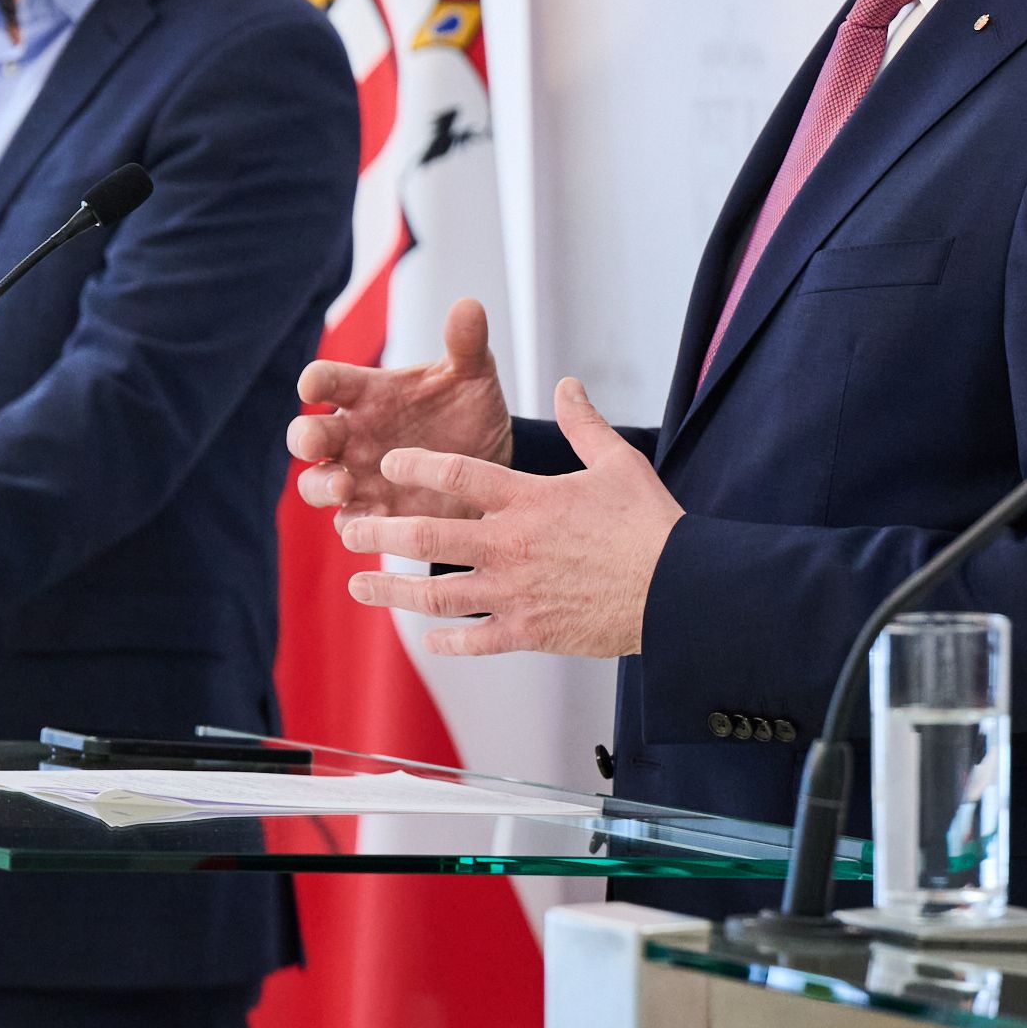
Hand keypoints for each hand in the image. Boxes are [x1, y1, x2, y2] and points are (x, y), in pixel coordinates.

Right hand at [289, 296, 511, 520]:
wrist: (491, 461)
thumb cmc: (468, 408)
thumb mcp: (473, 375)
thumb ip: (466, 344)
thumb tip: (469, 305)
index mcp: (369, 393)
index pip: (331, 381)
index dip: (317, 381)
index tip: (312, 384)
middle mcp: (353, 434)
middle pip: (307, 435)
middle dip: (305, 438)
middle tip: (317, 443)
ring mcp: (359, 476)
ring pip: (317, 484)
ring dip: (322, 486)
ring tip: (343, 488)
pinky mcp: (376, 514)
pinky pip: (353, 523)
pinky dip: (357, 525)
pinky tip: (373, 526)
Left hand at [338, 380, 678, 657]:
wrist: (677, 588)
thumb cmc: (651, 524)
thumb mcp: (618, 461)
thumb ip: (584, 423)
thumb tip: (567, 384)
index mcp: (528, 499)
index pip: (457, 474)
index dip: (416, 466)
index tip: (389, 463)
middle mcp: (510, 545)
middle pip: (429, 537)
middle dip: (381, 531)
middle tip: (350, 527)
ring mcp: (515, 593)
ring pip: (438, 593)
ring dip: (392, 591)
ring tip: (360, 587)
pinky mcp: (529, 632)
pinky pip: (475, 641)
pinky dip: (447, 643)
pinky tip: (427, 640)